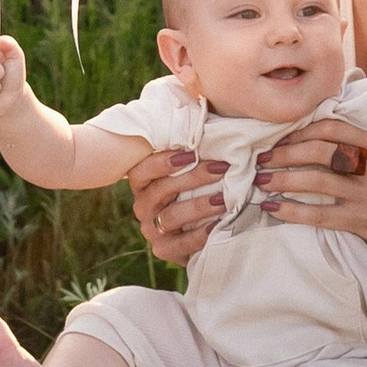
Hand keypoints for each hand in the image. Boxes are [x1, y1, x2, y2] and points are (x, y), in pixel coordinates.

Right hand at [128, 144, 227, 268]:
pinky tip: (219, 223)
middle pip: (161, 190)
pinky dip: (201, 233)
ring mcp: (151, 230)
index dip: (164, 161)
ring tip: (224, 197)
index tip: (192, 153)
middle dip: (193, 178)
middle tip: (221, 168)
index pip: (143, 170)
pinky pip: (181, 243)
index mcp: (142, 182)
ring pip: (170, 216)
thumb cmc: (195, 189)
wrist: (198, 231)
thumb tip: (197, 116)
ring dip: (199, 205)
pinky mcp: (163, 250)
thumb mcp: (189, 169)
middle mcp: (142, 206)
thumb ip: (189, 150)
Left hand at [252, 122, 366, 259]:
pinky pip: (319, 215)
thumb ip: (365, 146)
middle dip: (285, 153)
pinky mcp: (359, 222)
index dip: (303, 130)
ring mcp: (365, 196)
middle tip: (262, 158)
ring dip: (282, 180)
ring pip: (314, 182)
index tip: (282, 137)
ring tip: (260, 181)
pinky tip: (274, 208)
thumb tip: (324, 132)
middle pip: (318, 152)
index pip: (333, 128)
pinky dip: (293, 211)